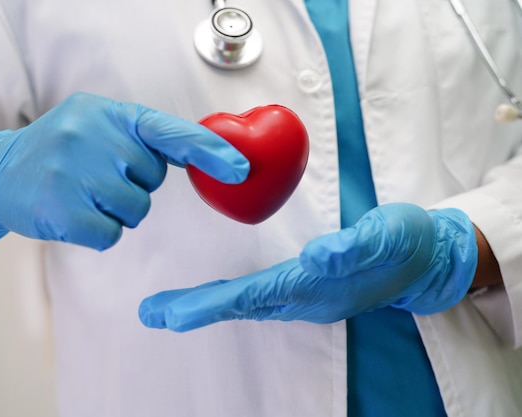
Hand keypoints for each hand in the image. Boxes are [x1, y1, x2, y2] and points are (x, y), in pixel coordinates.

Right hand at [0, 92, 248, 249]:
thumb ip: (142, 138)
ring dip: (117, 211)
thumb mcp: (96, 126)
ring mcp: (73, 173)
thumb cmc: (60, 152)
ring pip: (135, 211)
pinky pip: (111, 234)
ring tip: (83, 195)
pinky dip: (99, 232)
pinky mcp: (60, 210)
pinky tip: (72, 215)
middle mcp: (90, 136)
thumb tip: (204, 155)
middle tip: (97, 177)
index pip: (168, 131)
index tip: (240, 168)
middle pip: (151, 180)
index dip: (208, 150)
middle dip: (133, 185)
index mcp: (107, 114)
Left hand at [139, 203, 477, 330]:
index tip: (173, 314)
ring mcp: (306, 295)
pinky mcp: (308, 286)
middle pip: (242, 306)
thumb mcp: (388, 234)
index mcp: (317, 285)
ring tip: (168, 309)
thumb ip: (355, 247)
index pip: (254, 296)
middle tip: (152, 314)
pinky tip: (212, 296)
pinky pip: (259, 296)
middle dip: (196, 310)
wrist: (426, 261)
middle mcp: (305, 296)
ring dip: (207, 305)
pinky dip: (229, 298)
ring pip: (248, 303)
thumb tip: (317, 256)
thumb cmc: (406, 243)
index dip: (212, 304)